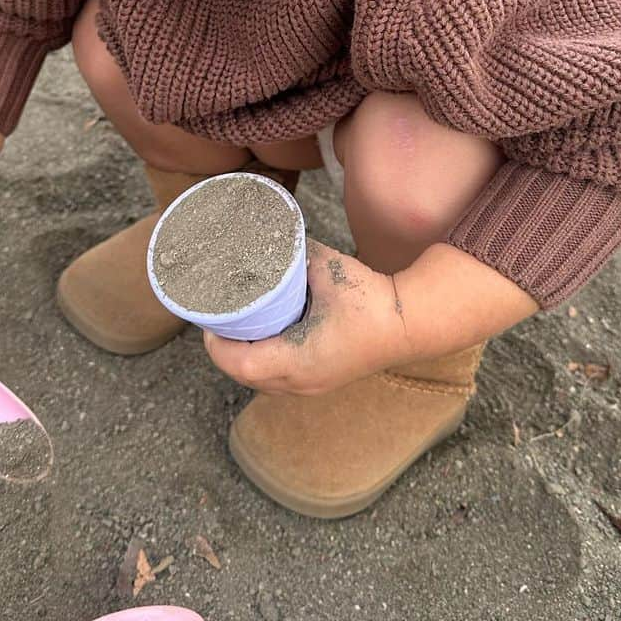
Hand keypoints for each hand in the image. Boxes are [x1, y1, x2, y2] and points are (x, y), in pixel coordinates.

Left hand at [203, 242, 402, 395]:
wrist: (412, 324)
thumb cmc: (372, 300)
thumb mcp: (327, 268)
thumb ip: (294, 252)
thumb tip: (267, 235)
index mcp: (298, 361)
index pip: (239, 364)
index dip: (216, 344)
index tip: (208, 319)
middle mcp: (301, 381)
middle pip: (244, 376)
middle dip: (224, 350)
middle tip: (217, 319)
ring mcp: (312, 385)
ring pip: (262, 381)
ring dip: (243, 359)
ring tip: (235, 328)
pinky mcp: (322, 380)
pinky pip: (280, 380)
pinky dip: (263, 363)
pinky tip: (263, 339)